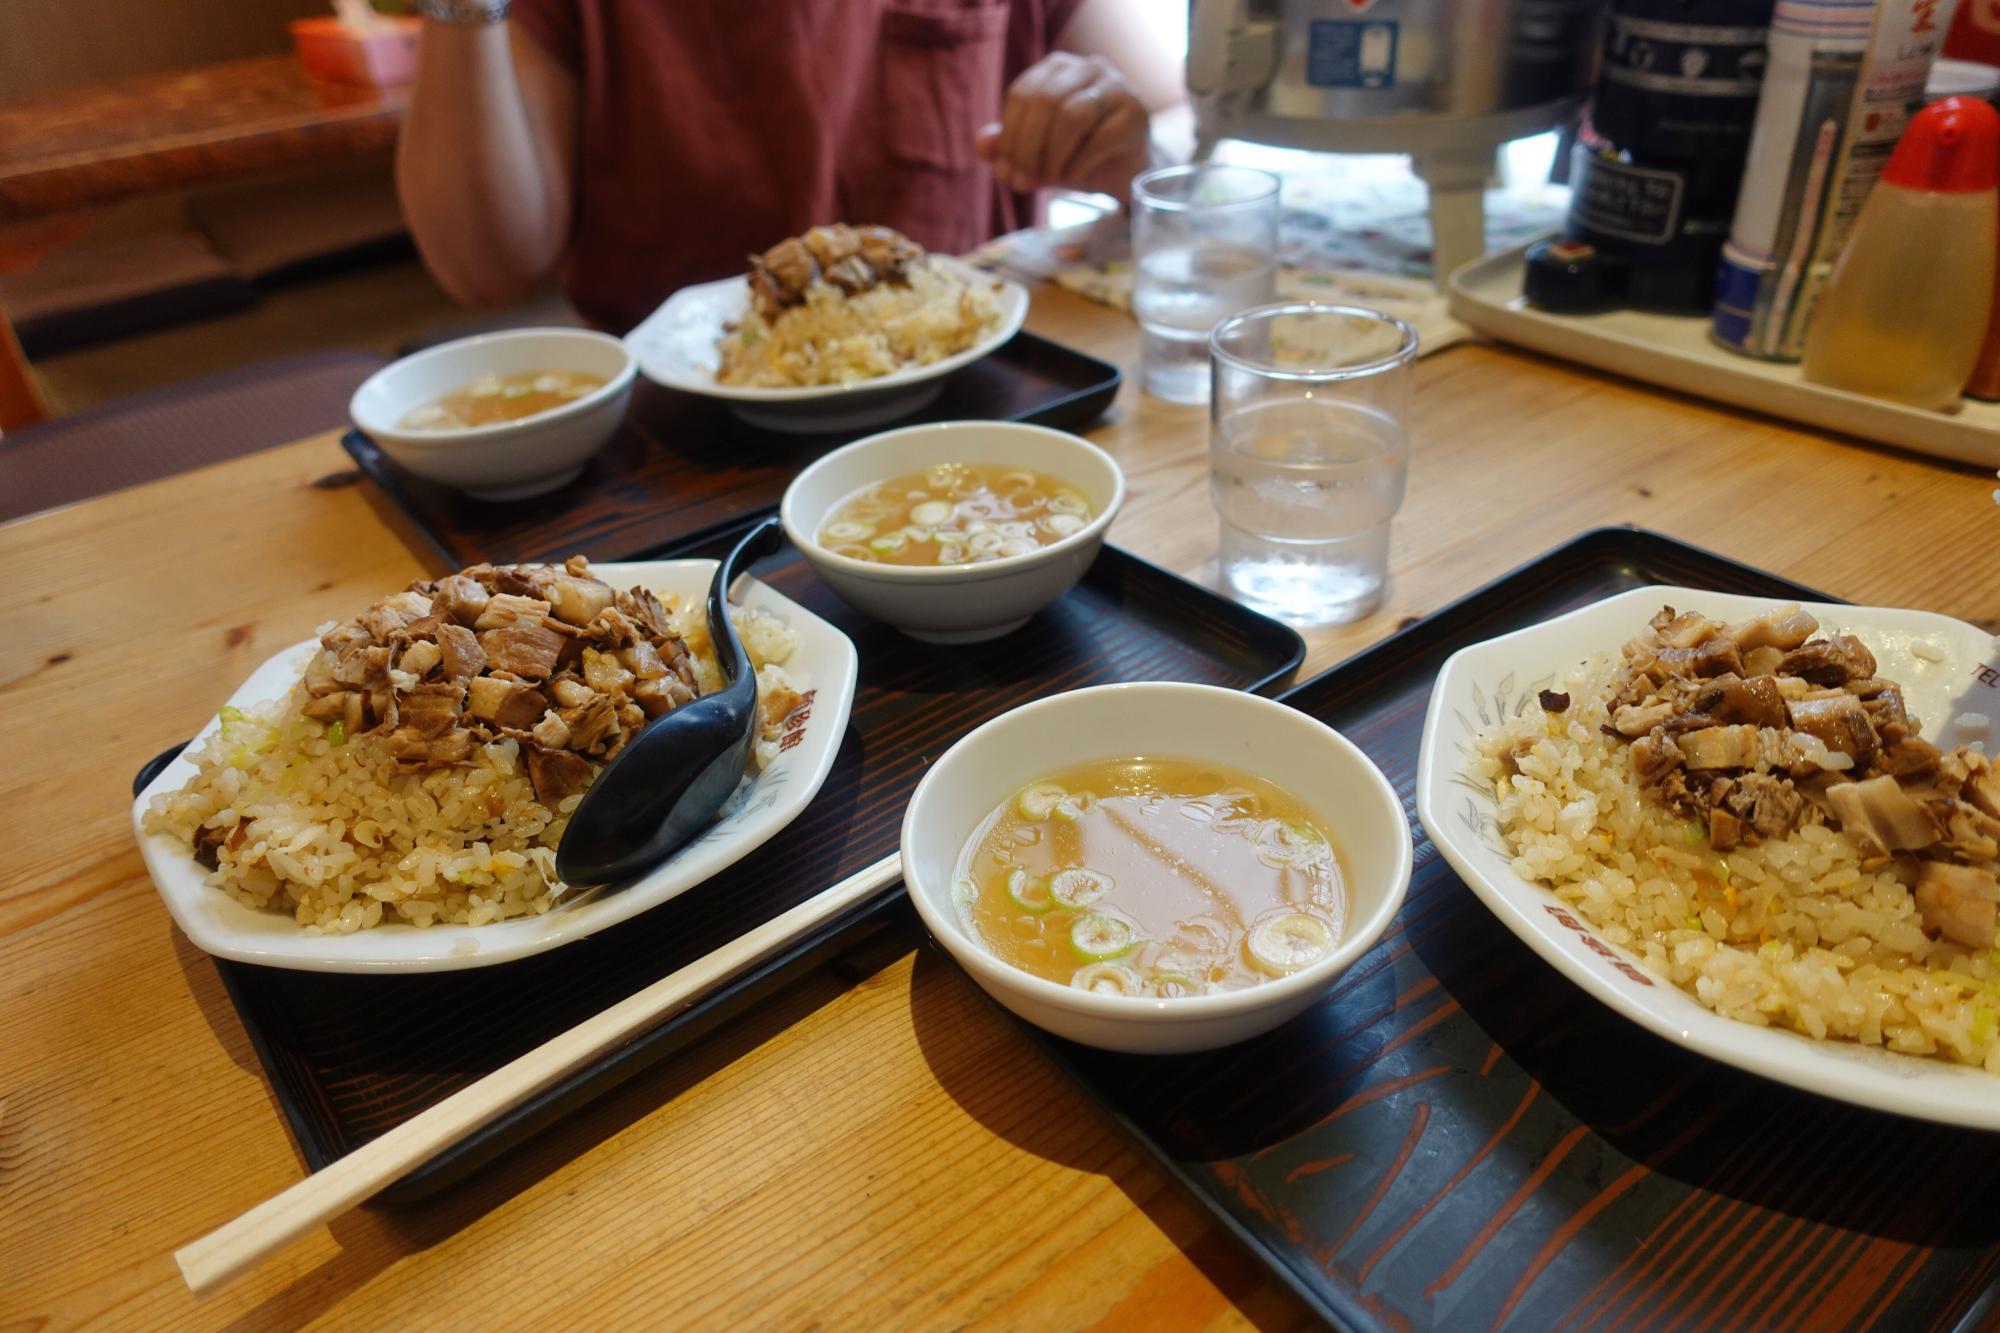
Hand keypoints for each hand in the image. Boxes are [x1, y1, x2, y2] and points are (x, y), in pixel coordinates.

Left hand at [974, 52, 1151, 199]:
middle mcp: (1088, 67)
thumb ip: (1006, 147)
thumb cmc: (1076, 156)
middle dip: (1028, 147)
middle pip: (1045, 100)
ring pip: (1072, 115)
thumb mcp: (1035, 154)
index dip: (1009, 135)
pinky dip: (1079, 164)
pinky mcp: (1136, 113)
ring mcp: (1117, 86)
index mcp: (1057, 68)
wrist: (1123, 174)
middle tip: (1023, 180)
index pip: (1022, 93)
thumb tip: (982, 145)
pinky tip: (1074, 177)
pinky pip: (1100, 138)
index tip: (1005, 171)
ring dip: (1053, 154)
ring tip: (1051, 178)